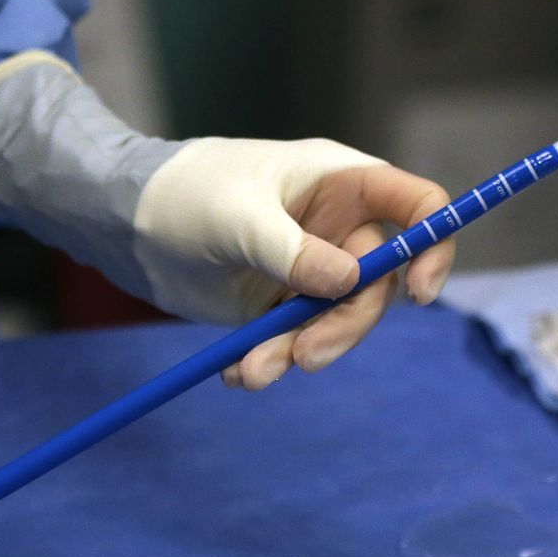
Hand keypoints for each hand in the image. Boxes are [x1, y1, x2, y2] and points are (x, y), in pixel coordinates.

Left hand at [129, 138, 455, 389]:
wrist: (125, 226)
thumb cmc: (186, 194)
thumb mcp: (238, 217)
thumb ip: (293, 251)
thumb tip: (349, 282)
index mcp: (341, 182)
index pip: (416, 207)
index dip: (432, 246)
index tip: (419, 293)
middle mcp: (335, 227)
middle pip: (378, 285)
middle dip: (345, 327)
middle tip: (305, 356)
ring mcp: (308, 269)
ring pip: (336, 322)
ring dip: (300, 353)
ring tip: (254, 373)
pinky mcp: (277, 306)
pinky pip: (294, 342)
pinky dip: (270, 362)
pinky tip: (237, 373)